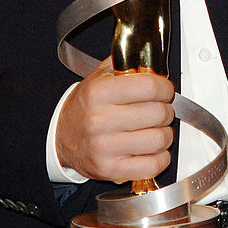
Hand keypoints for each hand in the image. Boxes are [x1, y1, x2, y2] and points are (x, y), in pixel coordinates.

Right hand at [56, 57, 174, 182]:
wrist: (61, 138)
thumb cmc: (85, 107)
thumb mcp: (98, 77)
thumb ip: (124, 64)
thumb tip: (150, 58)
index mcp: (99, 93)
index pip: (149, 87)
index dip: (164, 87)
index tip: (164, 89)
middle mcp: (100, 120)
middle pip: (158, 113)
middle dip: (166, 109)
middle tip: (160, 109)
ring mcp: (105, 148)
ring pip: (159, 140)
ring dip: (165, 134)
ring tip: (157, 129)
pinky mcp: (111, 169)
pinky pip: (153, 165)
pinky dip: (161, 158)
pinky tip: (154, 150)